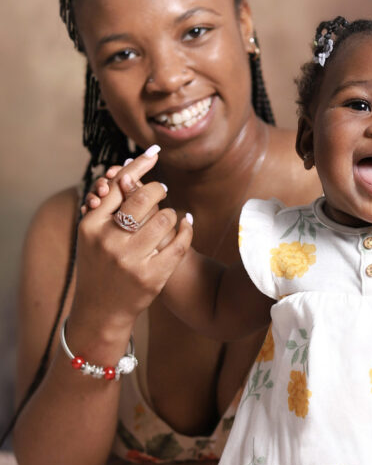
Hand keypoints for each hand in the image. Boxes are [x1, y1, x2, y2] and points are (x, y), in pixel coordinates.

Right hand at [72, 149, 189, 330]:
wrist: (101, 310)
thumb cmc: (99, 265)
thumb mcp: (92, 236)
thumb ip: (108, 206)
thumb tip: (128, 170)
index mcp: (91, 226)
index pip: (118, 186)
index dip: (137, 167)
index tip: (153, 154)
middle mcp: (109, 242)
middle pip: (143, 198)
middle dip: (158, 189)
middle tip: (163, 188)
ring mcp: (130, 261)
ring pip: (164, 219)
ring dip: (171, 213)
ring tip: (171, 215)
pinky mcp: (151, 277)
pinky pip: (178, 245)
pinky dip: (186, 230)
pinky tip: (187, 223)